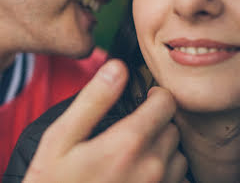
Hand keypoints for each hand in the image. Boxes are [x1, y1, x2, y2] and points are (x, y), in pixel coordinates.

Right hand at [23, 59, 187, 182]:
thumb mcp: (61, 139)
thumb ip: (93, 101)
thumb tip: (117, 68)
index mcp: (128, 144)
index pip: (167, 103)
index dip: (156, 96)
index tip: (145, 99)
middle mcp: (152, 169)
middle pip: (172, 128)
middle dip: (157, 122)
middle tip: (132, 128)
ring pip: (177, 155)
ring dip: (161, 150)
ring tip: (133, 155)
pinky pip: (178, 181)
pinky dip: (165, 174)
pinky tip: (139, 176)